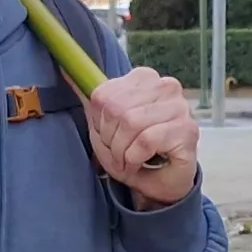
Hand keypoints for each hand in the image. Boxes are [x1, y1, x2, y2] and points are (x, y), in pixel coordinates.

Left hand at [81, 67, 201, 206]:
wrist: (161, 183)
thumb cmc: (134, 152)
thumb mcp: (105, 125)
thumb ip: (90, 98)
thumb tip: (64, 69)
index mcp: (145, 78)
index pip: (104, 96)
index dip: (100, 124)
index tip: (110, 137)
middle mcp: (166, 87)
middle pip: (117, 110)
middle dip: (111, 140)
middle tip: (119, 154)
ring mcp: (180, 108)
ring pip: (131, 123)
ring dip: (123, 151)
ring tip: (129, 160)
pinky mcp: (187, 130)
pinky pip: (146, 140)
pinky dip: (136, 158)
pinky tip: (142, 162)